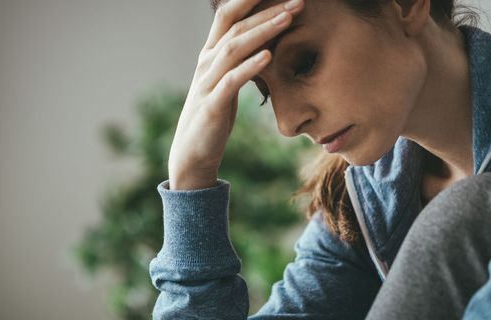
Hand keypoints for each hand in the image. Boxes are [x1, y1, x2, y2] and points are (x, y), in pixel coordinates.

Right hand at [168, 0, 303, 189]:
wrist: (193, 151)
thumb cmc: (215, 113)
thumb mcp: (228, 81)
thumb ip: (241, 60)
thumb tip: (265, 42)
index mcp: (210, 54)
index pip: (228, 15)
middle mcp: (206, 62)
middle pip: (235, 27)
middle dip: (266, 11)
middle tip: (297, 0)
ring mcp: (207, 83)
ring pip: (233, 48)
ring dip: (262, 31)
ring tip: (288, 19)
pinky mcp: (213, 105)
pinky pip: (231, 81)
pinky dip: (249, 67)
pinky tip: (268, 56)